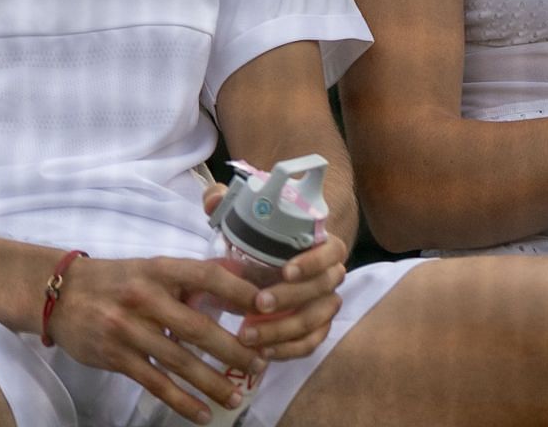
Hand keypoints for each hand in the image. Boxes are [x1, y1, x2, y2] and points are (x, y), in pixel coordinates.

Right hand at [43, 254, 264, 422]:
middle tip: (260, 364)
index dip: (239, 291)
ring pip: (179, 361)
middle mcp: (145, 298)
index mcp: (160, 269)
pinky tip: (201, 413)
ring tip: (236, 397)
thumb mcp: (152, 267)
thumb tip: (241, 277)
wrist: (60, 295)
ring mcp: (129, 329)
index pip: (206, 276)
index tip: (267, 305)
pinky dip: (181, 401)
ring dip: (212, 382)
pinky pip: (155, 383)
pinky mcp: (117, 357)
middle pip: (198, 327)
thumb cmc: (116, 280)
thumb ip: (192, 275)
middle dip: (233, 349)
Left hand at [195, 183, 347, 360]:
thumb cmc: (259, 239)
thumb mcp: (242, 217)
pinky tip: (264, 352)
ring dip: (285, 329)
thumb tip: (215, 197)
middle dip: (290, 298)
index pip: (332, 251)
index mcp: (320, 244)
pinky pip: (311, 343)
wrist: (266, 264)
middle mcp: (329, 275)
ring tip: (249, 334)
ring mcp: (325, 303)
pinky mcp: (316, 329)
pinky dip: (289, 350)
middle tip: (258, 304)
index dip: (313, 261)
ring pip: (317, 320)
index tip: (285, 270)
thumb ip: (227, 202)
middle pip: (324, 289)